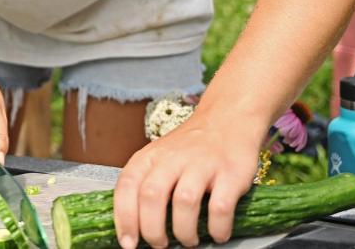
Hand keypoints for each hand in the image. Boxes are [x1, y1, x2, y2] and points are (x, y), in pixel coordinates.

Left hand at [113, 110, 261, 247]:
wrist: (227, 119)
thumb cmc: (189, 148)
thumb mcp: (158, 158)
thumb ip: (144, 185)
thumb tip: (132, 226)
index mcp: (149, 157)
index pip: (126, 187)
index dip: (124, 218)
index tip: (128, 243)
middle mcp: (172, 159)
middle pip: (151, 196)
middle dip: (152, 229)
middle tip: (160, 245)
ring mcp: (202, 164)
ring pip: (184, 202)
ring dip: (184, 231)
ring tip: (189, 241)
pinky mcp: (230, 173)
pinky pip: (220, 207)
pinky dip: (217, 227)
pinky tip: (217, 234)